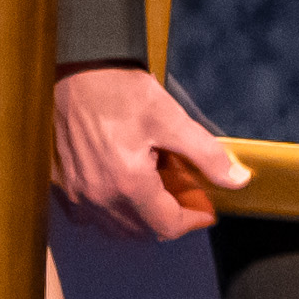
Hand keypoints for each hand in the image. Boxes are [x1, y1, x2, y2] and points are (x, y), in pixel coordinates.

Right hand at [49, 64, 250, 241]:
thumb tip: (237, 180)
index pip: (168, 225)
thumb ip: (207, 155)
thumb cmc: (119, 89)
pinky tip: (120, 187)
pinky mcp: (61, 183)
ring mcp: (77, 192)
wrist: (77, 68)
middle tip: (184, 194)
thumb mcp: (171, 119)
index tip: (205, 210)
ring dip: (140, 216)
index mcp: (129, 183)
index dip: (193, 220)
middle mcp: (99, 196)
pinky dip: (110, 210)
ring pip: (115, 226)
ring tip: (154, 189)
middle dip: (168, 218)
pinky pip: (90, 215)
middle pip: (143, 230)